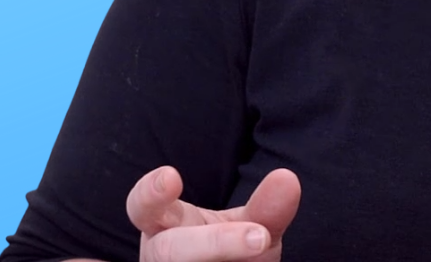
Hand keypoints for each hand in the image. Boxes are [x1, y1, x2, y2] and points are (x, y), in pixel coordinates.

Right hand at [114, 165, 302, 261]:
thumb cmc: (234, 252)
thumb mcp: (253, 226)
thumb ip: (267, 207)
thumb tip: (287, 178)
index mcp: (167, 225)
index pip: (143, 206)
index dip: (150, 193)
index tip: (172, 176)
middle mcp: (161, 254)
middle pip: (168, 251)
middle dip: (216, 242)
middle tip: (261, 236)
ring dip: (225, 259)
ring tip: (261, 249)